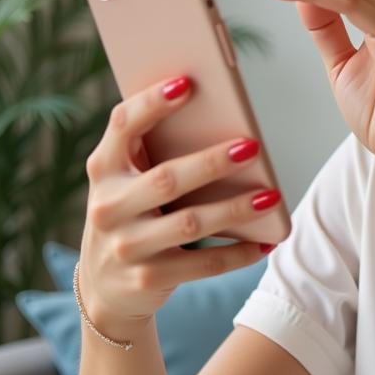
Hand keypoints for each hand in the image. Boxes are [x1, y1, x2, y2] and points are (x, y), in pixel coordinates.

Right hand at [79, 76, 277, 335]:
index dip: (152, 103)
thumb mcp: (128, 183)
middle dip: (212, 162)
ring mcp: (126, 246)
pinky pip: (202, 264)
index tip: (187, 83)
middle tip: (252, 146)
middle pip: (166, 179)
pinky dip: (237, 253)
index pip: (123, 125)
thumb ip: (155, 153)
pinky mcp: (148, 279)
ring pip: (190, 224)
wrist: (105, 291)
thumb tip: (220, 117)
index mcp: (103, 169)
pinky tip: (266, 242)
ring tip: (271, 196)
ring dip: (235, 209)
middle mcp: (108, 206)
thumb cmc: (133, 215)